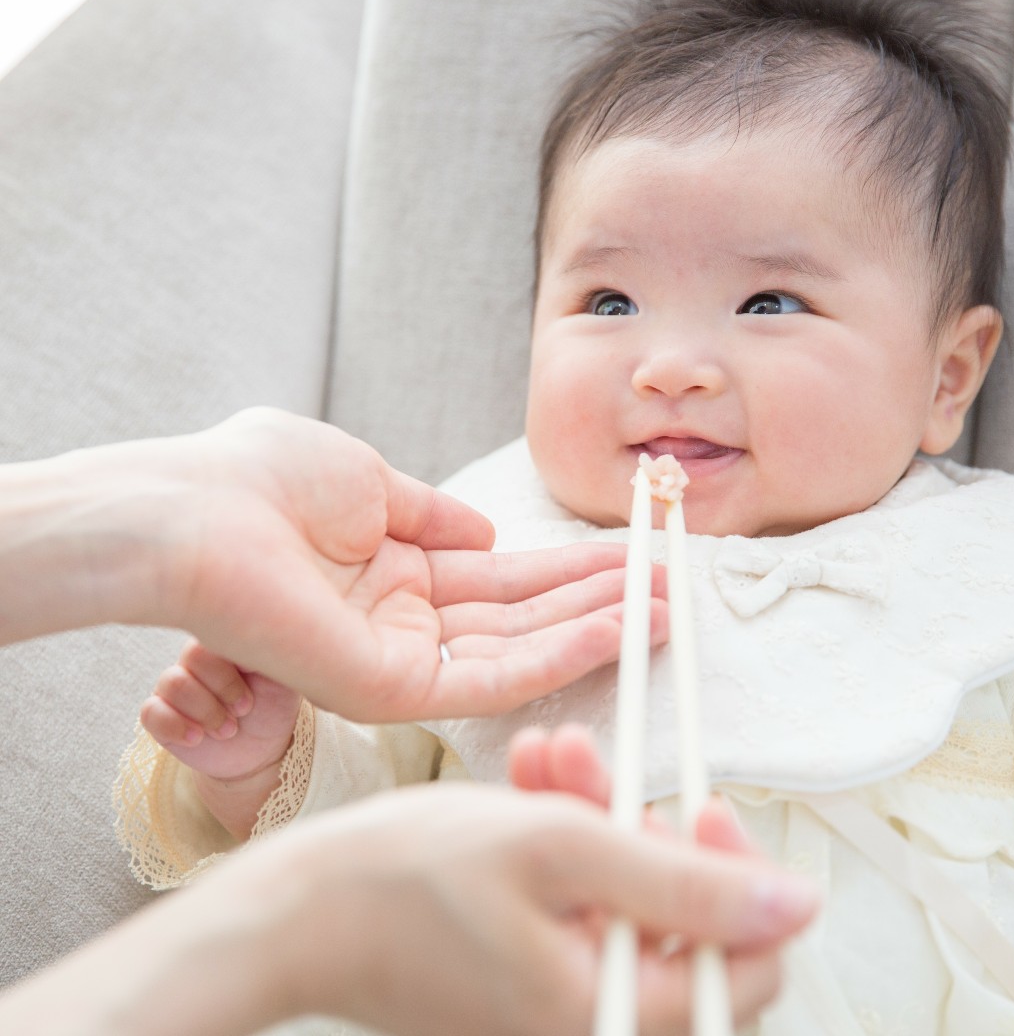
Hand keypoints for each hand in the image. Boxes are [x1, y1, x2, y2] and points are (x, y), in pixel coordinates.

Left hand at [18, 408, 665, 720]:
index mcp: (391, 569)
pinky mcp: (389, 690)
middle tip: (669, 586)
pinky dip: (557, 655)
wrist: (188, 514)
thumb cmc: (258, 480)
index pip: (498, 576)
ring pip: (517, 651)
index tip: (626, 554)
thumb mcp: (365, 479)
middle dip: (596, 600)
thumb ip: (430, 512)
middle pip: (519, 614)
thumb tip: (487, 532)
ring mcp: (397, 659)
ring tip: (663, 608)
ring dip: (593, 628)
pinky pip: (490, 678)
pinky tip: (615, 631)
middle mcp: (401, 620)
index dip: (565, 567)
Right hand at [140, 641, 302, 837]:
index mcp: (225, 645)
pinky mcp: (160, 715)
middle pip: (193, 658)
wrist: (260, 751)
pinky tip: (197, 738)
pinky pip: (151, 712)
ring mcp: (175, 687)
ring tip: (228, 730)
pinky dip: (175, 726)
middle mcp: (196, 661)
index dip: (232, 669)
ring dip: (205, 711)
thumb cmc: (273, 708)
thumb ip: (273, 655)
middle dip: (222, 689)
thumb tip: (261, 638)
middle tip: (244, 712)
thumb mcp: (284, 681)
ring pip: (172, 683)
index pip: (216, 636)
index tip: (252, 695)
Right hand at [251, 784, 818, 1035]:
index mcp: (612, 1020)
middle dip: (642, 831)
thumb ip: (686, 881)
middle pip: (674, 927)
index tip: (697, 805)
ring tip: (552, 758)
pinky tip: (528, 786)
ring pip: (617, 902)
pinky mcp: (519, 978)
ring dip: (595, 821)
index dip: (732, 875)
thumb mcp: (561, 850)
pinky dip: (559, 844)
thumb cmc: (409, 879)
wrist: (294, 911)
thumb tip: (796, 904)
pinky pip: (569, 908)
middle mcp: (589, 1028)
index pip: (741, 967)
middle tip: (604, 771)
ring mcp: (550, 1006)